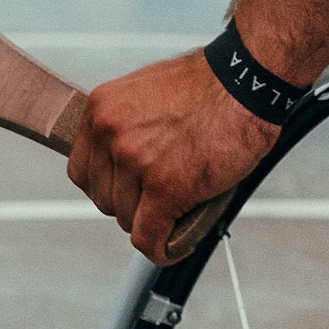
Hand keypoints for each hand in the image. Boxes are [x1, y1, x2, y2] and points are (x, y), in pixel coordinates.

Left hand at [67, 50, 279, 263]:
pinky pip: (149, 237)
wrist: (247, 81)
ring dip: (153, 221)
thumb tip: (119, 165)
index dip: (109, 186)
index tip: (129, 189)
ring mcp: (134, 160)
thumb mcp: (145, 94)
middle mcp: (109, 133)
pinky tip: (175, 242)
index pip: (82, 171)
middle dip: (132, 204)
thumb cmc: (209, 86)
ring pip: (127, 220)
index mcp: (100, 109)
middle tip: (160, 197)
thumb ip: (125, 128)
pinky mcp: (165, 186)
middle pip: (103, 199)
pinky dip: (163, 247)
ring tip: (179, 207)